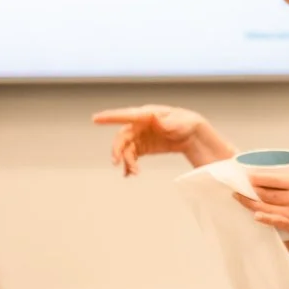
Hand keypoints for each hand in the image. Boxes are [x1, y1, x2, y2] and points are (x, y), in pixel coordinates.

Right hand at [94, 105, 214, 174]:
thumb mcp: (179, 121)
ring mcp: (140, 136)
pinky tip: (131, 173)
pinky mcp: (143, 146)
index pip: (126, 115)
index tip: (95, 119)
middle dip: (117, 149)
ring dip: (126, 161)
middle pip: (122, 136)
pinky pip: (132, 155)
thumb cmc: (186, 122)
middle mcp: (139, 124)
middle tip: (117, 162)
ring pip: (126, 149)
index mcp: (146, 114)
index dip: (110, 117)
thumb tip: (154, 118)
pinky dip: (130, 164)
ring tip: (133, 172)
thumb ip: (166, 122)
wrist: (193, 135)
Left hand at [237, 156, 288, 242]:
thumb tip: (285, 154)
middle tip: (239, 185)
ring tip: (239, 197)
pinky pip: (274, 222)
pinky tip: (254, 214)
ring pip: (265, 208)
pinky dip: (262, 218)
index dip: (257, 177)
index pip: (273, 179)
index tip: (247, 174)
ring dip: (249, 203)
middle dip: (248, 189)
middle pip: (265, 194)